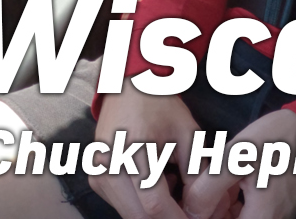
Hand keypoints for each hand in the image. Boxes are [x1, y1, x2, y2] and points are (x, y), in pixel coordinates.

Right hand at [89, 87, 198, 218]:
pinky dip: (142, 205)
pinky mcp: (95, 181)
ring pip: (129, 214)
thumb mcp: (188, 132)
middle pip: (139, 216)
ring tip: (175, 190)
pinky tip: (158, 184)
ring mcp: (98, 175)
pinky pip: (122, 206)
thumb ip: (196, 170)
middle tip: (190, 212)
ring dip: (154, 213)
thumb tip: (201, 208)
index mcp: (134, 149)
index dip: (177, 218)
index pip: (154, 202)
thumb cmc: (162, 107)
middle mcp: (109, 166)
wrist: (128, 89)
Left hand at [181, 109, 295, 218]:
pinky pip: (248, 214)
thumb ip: (207, 189)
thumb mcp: (235, 158)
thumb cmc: (276, 138)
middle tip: (199, 194)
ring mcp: (277, 216)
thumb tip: (190, 212)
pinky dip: (234, 204)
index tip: (194, 204)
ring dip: (221, 210)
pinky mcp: (278, 208)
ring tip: (215, 187)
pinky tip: (229, 185)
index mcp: (261, 218)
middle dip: (211, 213)